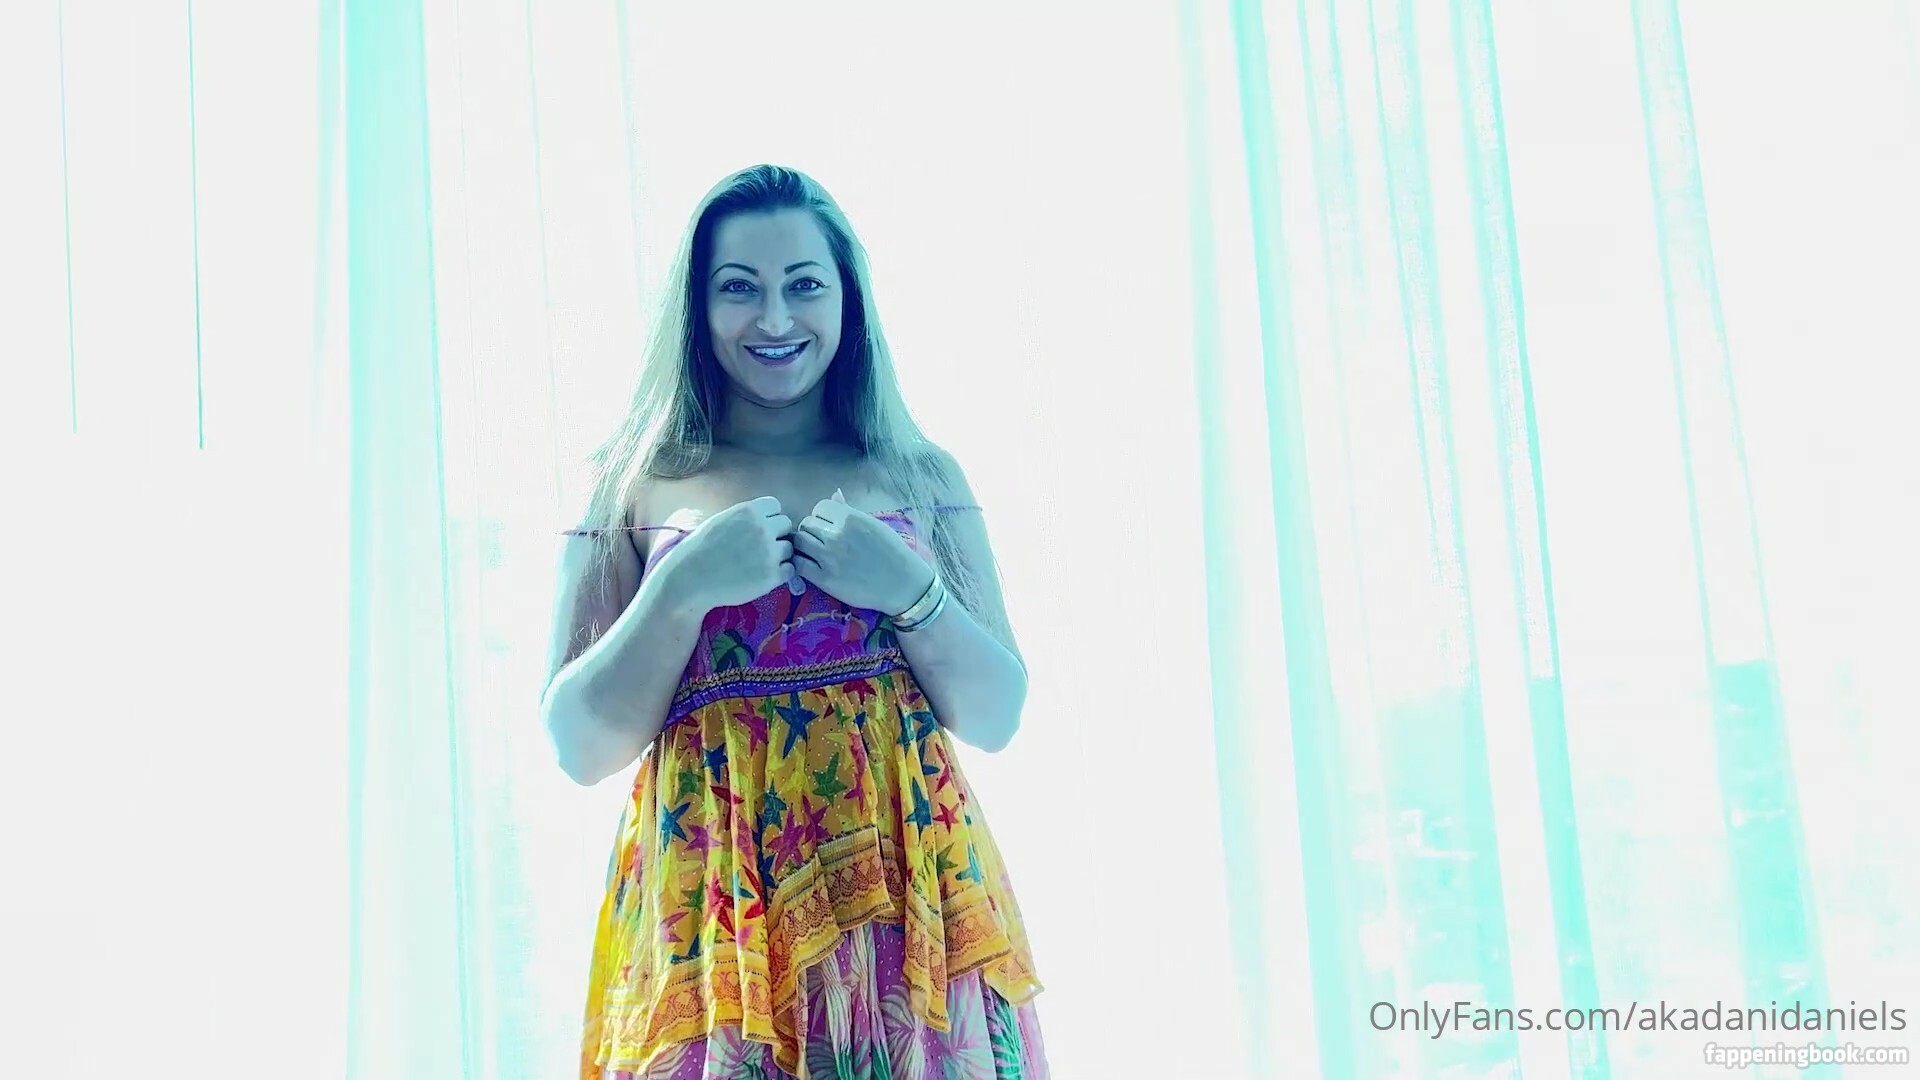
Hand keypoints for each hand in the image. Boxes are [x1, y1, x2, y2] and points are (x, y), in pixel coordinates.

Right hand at [654, 495, 793, 611]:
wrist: (691, 579)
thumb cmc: (699, 550)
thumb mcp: (721, 521)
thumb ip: (745, 517)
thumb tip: (765, 518)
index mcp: (749, 511)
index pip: (775, 505)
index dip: (768, 517)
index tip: (758, 528)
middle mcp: (763, 528)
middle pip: (786, 525)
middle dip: (776, 534)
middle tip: (759, 547)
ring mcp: (770, 552)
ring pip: (789, 548)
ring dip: (779, 555)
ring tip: (759, 563)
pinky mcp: (773, 575)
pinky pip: (790, 569)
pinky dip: (781, 573)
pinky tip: (764, 575)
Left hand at [791, 489, 933, 613]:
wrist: (902, 583)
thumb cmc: (891, 551)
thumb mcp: (873, 524)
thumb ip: (849, 510)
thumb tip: (834, 494)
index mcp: (850, 518)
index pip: (820, 507)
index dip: (822, 516)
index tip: (828, 525)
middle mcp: (837, 535)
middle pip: (806, 523)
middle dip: (811, 530)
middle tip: (820, 540)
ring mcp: (829, 557)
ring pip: (799, 542)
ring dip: (803, 545)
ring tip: (813, 552)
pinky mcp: (825, 579)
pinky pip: (799, 564)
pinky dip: (801, 563)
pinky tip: (811, 566)